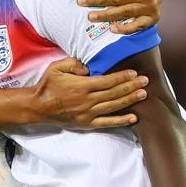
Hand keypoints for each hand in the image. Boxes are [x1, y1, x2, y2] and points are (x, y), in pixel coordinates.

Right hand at [32, 57, 147, 128]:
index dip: (122, 77)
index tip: (134, 72)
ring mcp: (89, 113)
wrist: (39, 107)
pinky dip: (121, 120)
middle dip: (131, 86)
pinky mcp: (88, 123)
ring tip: (143, 94)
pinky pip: (107, 122)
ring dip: (130, 100)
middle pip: (114, 93)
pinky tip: (133, 117)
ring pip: (114, 106)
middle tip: (146, 81)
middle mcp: (88, 100)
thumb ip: (73, 63)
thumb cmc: (48, 85)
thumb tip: (89, 66)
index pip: (107, 81)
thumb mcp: (57, 68)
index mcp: (82, 86)